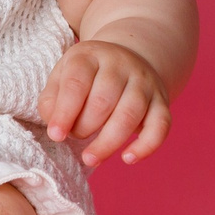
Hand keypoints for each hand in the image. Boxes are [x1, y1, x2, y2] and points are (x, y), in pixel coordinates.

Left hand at [35, 39, 172, 168]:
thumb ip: (51, 101)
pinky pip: (161, 125)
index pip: (77, 83)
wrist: (128, 59)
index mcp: (90, 56)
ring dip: (108, 142)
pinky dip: (146, 146)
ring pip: (130, 114)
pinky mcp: (162, 101)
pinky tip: (127, 158)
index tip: (56, 135)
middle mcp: (120, 65)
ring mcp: (144, 83)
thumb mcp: (62, 77)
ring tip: (90, 159)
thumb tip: (56, 129)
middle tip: (75, 136)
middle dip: (84, 127)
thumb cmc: (87, 77)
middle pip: (103, 101)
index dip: (65, 112)